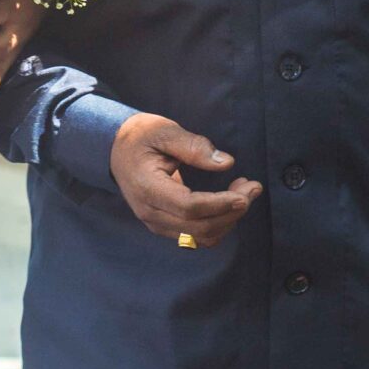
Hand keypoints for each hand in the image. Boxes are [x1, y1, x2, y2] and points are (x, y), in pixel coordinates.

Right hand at [108, 114, 262, 245]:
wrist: (115, 149)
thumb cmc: (140, 136)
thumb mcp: (164, 131)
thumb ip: (194, 146)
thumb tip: (226, 163)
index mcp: (147, 188)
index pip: (188, 207)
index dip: (220, 203)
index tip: (245, 192)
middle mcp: (150, 213)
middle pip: (199, 228)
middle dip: (232, 211)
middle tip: (253, 187)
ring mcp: (156, 223)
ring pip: (201, 237)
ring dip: (228, 220)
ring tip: (244, 191)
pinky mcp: (164, 226)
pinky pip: (196, 237)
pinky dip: (218, 224)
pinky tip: (229, 202)